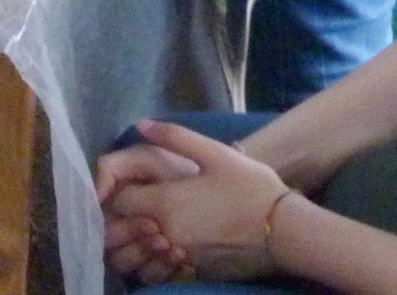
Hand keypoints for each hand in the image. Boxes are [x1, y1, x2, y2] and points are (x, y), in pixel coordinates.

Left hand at [100, 121, 293, 284]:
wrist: (287, 231)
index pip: (116, 201)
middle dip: (116, 220)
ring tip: (140, 226)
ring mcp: (180, 258)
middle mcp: (166, 235)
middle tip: (124, 205)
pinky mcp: (195, 273)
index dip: (109, 191)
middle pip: (120, 233)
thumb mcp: (214, 153)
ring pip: (138, 256)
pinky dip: (155, 259)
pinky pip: (161, 270)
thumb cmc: (250, 188)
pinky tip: (166, 243)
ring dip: (132, 243)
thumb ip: (174, 136)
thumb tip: (140, 125)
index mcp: (165, 203)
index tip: (118, 183)